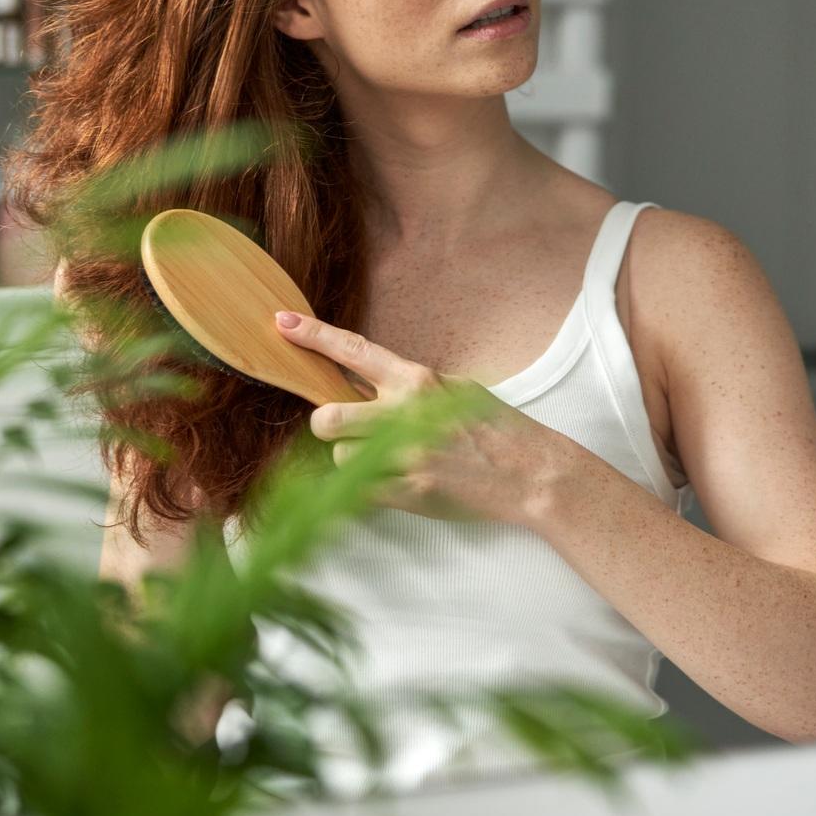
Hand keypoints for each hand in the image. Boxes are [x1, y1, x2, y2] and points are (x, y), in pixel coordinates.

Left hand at [272, 309, 573, 529]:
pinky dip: (367, 491)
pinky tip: (395, 485)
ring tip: (389, 462)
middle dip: (327, 426)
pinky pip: (359, 491)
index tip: (282, 324)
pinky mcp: (411, 492)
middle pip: (327, 417)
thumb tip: (367, 389)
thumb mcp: (456, 390)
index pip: (354, 351)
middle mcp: (407, 412)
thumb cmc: (496, 429)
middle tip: (345, 431)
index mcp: (417, 379)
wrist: (533, 472)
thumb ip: (411, 388)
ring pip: (340, 457)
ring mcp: (407, 454)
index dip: (313, 336)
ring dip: (354, 462)